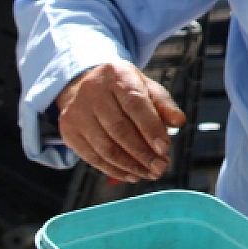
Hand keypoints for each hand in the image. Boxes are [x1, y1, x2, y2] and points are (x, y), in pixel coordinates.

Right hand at [55, 61, 186, 181]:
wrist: (87, 84)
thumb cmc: (124, 89)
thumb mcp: (146, 87)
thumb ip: (164, 105)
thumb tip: (179, 122)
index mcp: (116, 74)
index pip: (135, 104)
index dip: (150, 128)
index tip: (165, 149)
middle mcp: (92, 91)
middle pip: (119, 129)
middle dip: (143, 153)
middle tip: (161, 168)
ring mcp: (76, 111)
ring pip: (105, 147)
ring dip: (130, 166)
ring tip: (149, 173)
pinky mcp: (68, 130)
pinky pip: (92, 157)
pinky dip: (114, 170)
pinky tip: (131, 174)